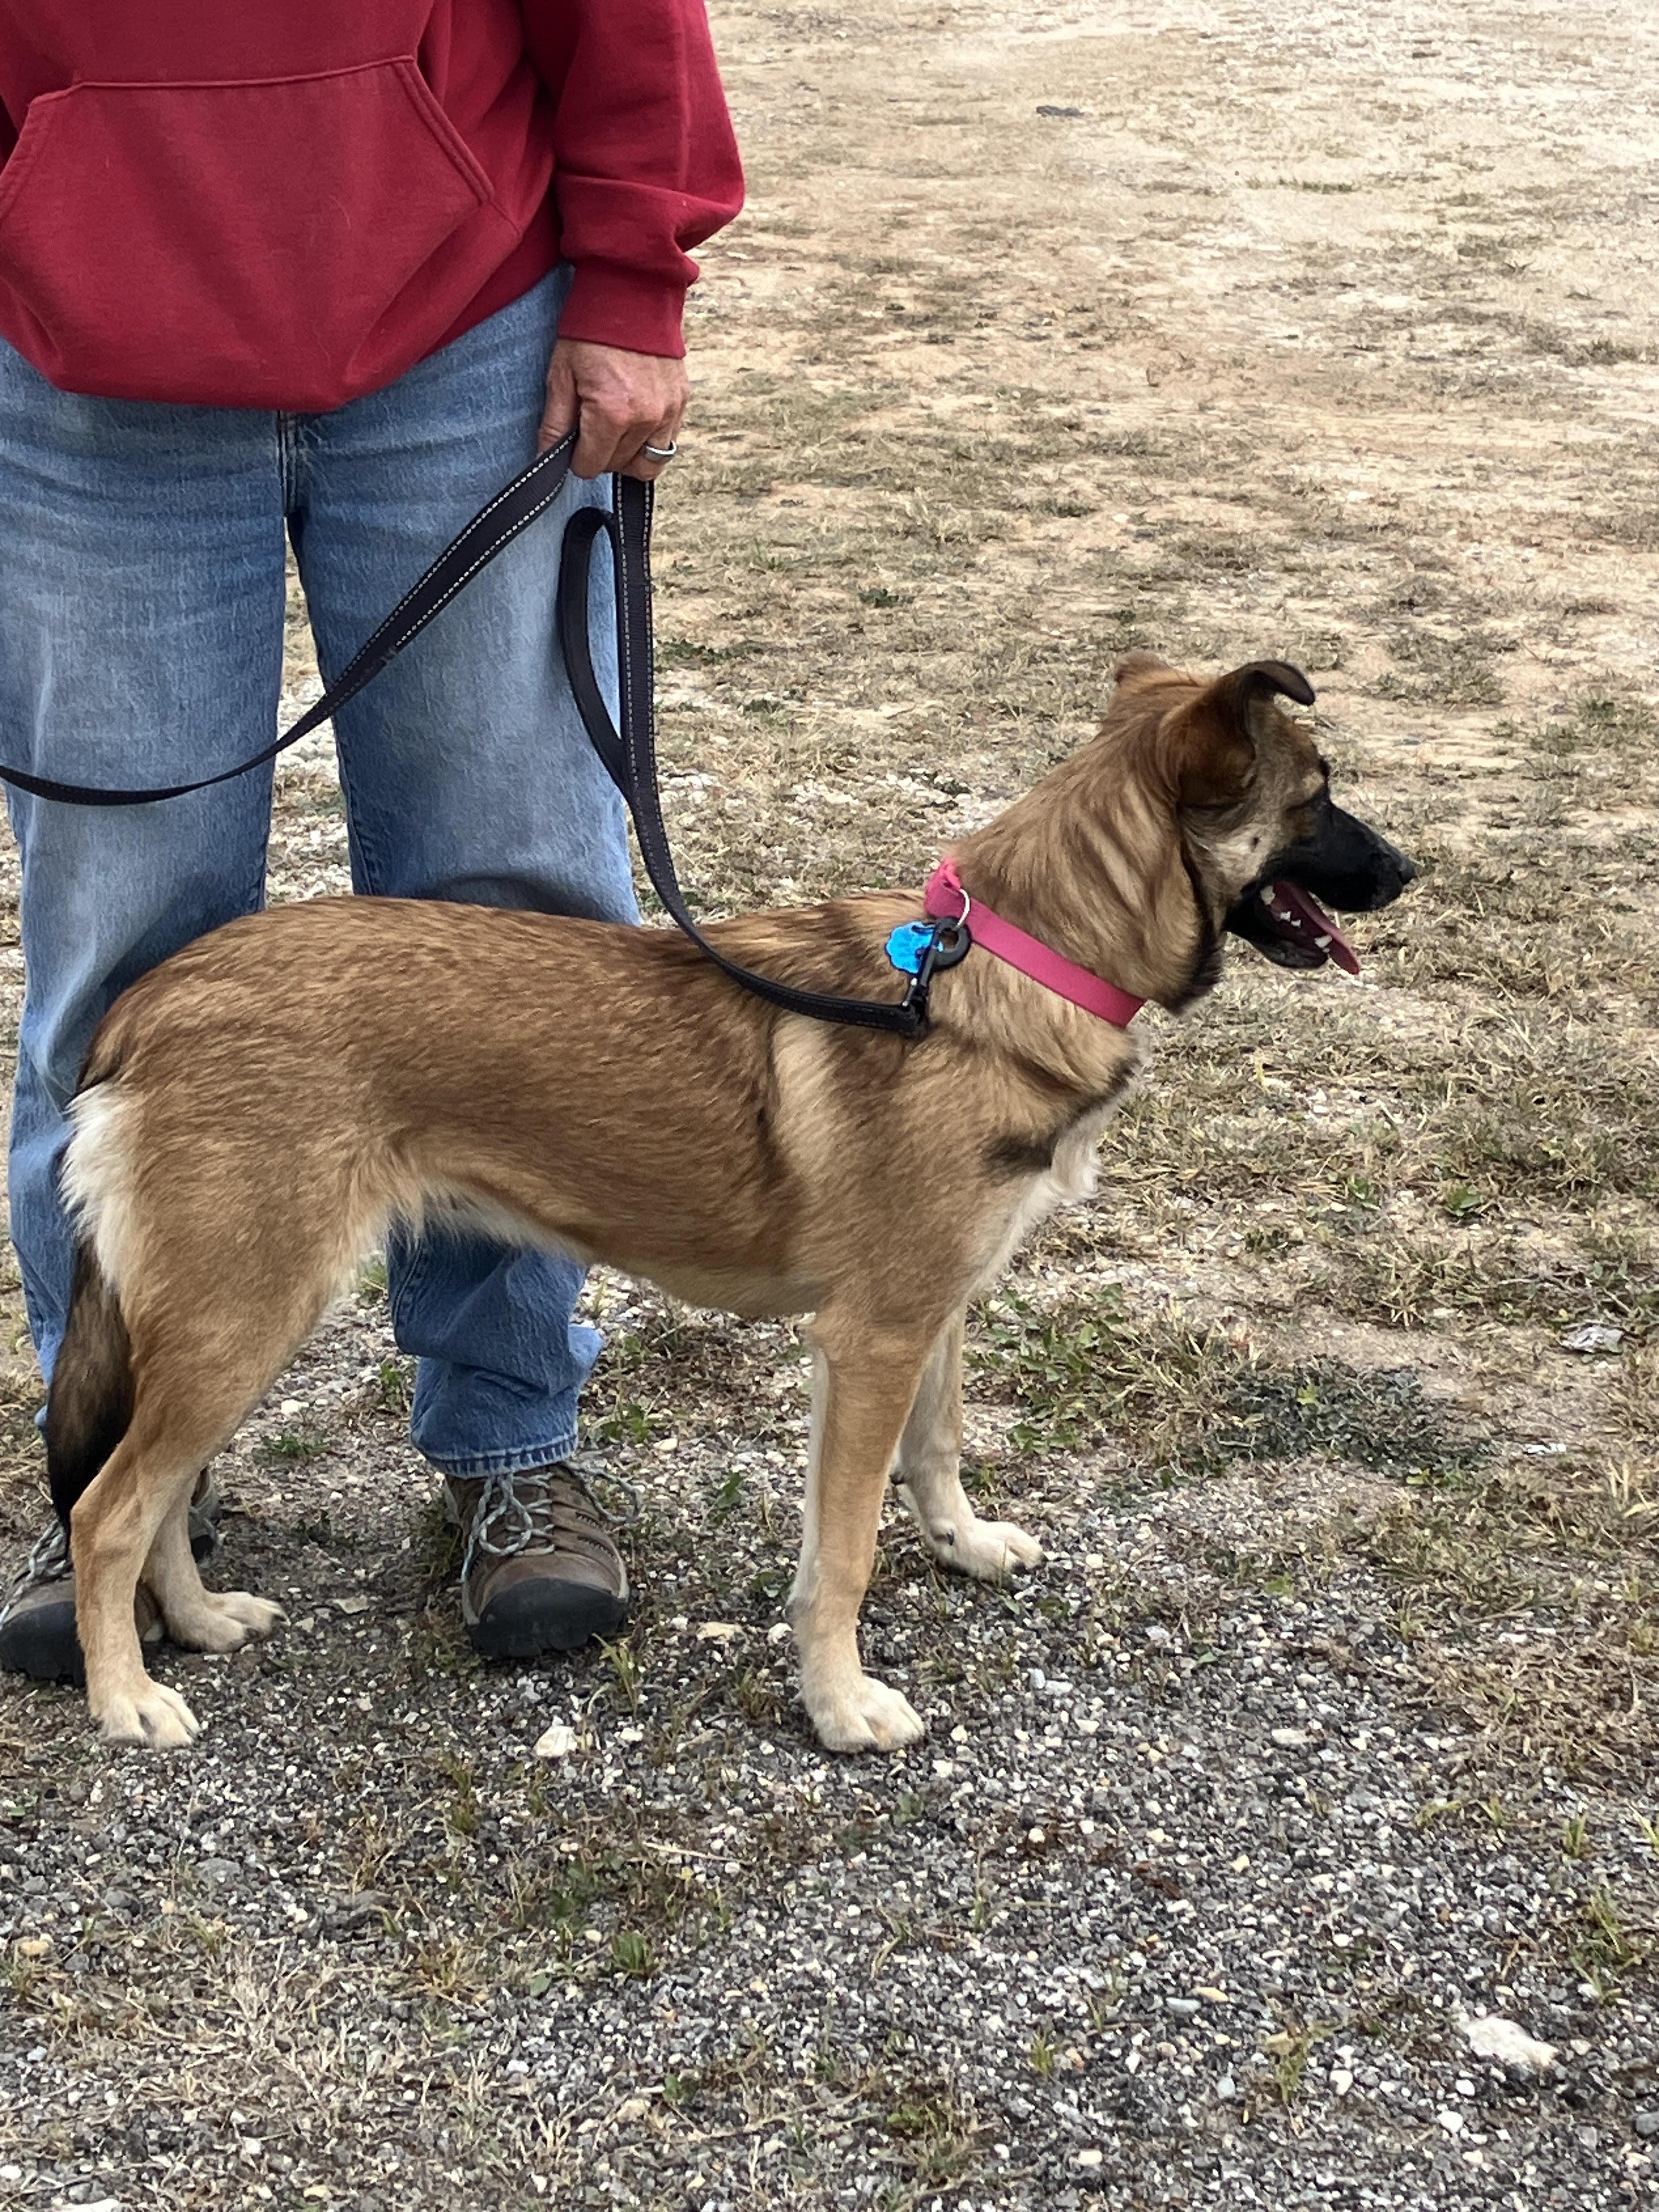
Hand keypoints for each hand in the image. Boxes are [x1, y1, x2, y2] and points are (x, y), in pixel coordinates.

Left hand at [539, 338, 689, 480]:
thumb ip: (555, 423)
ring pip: (647, 464)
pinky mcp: (681, 401)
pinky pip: (667, 443)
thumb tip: (545, 459)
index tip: (572, 443)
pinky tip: (635, 421)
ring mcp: (668, 411)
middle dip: (600, 454)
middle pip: (618, 466)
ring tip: (614, 432)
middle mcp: (646, 418)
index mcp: (612, 413)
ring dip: (627, 456)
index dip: (576, 459)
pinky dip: (649, 441)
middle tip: (590, 428)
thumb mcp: (561, 375)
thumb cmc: (592, 331)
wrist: (630, 292)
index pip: (591, 465)